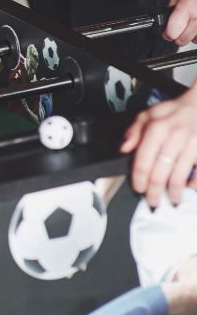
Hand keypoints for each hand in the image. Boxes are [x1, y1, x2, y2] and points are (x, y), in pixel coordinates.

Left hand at [121, 86, 196, 206]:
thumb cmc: (173, 112)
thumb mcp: (147, 114)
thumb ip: (133, 131)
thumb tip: (124, 148)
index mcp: (157, 129)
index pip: (143, 161)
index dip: (139, 179)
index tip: (138, 188)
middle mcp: (175, 138)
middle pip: (160, 174)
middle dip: (154, 192)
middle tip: (152, 202)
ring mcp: (192, 145)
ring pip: (179, 177)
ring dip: (174, 193)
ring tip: (170, 200)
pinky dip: (193, 185)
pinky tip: (188, 189)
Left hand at [165, 0, 196, 45]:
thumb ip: (175, 1)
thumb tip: (167, 14)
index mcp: (188, 6)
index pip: (171, 33)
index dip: (167, 32)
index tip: (168, 29)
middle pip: (182, 40)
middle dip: (179, 34)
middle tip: (182, 25)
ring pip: (196, 41)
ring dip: (194, 34)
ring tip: (196, 20)